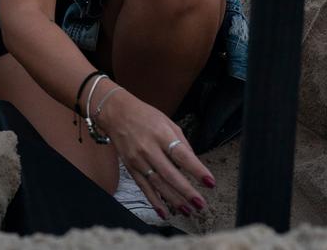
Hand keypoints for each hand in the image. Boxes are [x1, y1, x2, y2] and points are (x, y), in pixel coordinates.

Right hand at [95, 86, 214, 217]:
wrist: (117, 114)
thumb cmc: (146, 116)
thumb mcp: (168, 122)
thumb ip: (181, 142)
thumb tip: (193, 162)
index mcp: (162, 134)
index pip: (182, 155)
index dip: (197, 170)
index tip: (209, 182)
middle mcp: (149, 149)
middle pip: (170, 174)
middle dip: (186, 191)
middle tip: (200, 204)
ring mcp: (138, 160)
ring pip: (157, 184)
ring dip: (173, 200)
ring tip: (187, 210)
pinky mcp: (131, 168)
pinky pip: (144, 188)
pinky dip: (154, 201)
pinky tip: (164, 212)